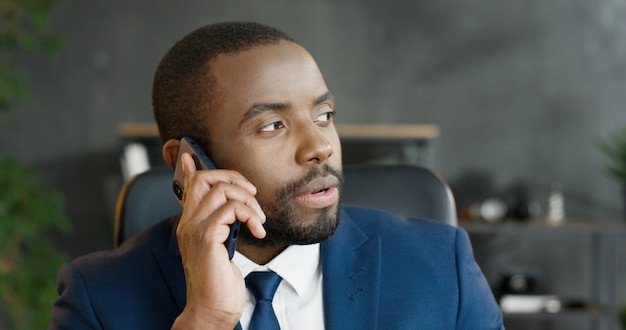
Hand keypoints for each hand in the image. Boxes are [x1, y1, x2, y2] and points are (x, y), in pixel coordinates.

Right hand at [172, 153, 265, 328]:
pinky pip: (231, 209)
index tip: (191, 155)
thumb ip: (223, 225)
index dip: (191, 167)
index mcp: (191, 222)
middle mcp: (188, 222)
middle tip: (252, 195)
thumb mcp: (222, 247)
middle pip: (204, 178)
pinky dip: (250, 215)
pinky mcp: (207, 237)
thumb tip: (231, 208)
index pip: (189, 185)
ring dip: (249, 201)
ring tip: (258, 220)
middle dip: (233, 178)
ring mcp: (195, 229)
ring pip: (222, 190)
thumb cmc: (218, 281)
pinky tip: (257, 231)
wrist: (212, 309)